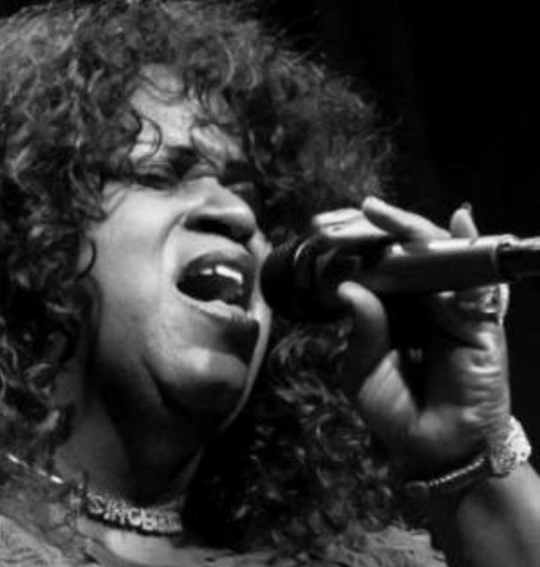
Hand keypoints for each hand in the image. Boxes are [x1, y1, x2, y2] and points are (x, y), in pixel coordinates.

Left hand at [317, 197, 510, 478]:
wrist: (431, 449)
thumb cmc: (396, 411)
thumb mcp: (363, 369)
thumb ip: (363, 328)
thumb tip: (350, 287)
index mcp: (393, 313)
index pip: (380, 267)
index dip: (362, 245)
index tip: (334, 226)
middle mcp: (422, 304)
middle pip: (409, 254)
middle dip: (386, 228)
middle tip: (362, 209)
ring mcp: (452, 310)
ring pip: (439, 258)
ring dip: (415, 231)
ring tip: (383, 213)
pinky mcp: (480, 322)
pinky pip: (478, 280)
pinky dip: (469, 248)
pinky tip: (460, 222)